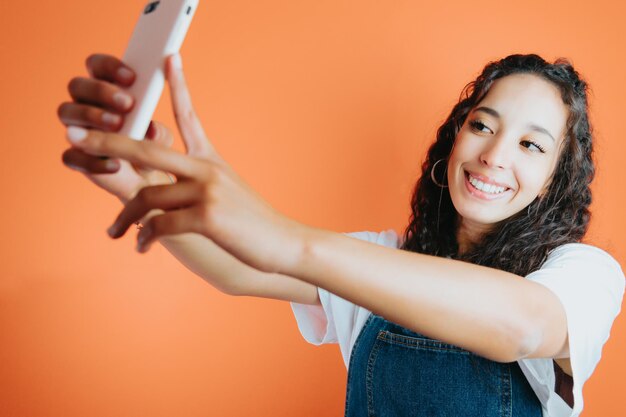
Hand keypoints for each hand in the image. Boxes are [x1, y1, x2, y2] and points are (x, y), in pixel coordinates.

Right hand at [58, 54, 215, 202]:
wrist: (151, 184)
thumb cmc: (155, 149)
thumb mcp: (163, 139)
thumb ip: (159, 132)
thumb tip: (152, 130)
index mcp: (107, 89)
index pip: (96, 65)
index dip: (110, 66)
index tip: (133, 77)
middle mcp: (86, 105)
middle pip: (77, 85)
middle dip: (101, 91)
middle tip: (128, 104)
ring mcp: (77, 130)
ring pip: (67, 112)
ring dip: (92, 115)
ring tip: (119, 125)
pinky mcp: (77, 157)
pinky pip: (71, 154)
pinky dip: (93, 159)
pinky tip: (116, 164)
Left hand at [64, 54, 309, 273]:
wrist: (284, 243)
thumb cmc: (251, 223)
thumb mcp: (225, 193)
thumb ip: (194, 185)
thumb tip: (160, 192)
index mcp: (210, 160)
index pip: (189, 117)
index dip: (178, 86)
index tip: (170, 58)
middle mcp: (207, 169)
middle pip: (148, 148)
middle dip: (108, 141)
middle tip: (75, 137)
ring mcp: (207, 192)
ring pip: (147, 196)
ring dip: (125, 219)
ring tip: (115, 234)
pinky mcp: (208, 217)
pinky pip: (161, 224)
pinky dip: (146, 237)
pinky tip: (142, 247)